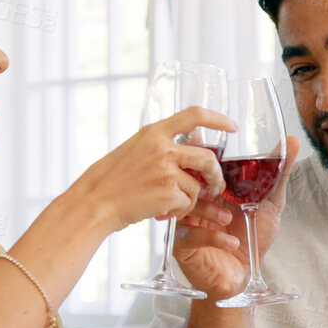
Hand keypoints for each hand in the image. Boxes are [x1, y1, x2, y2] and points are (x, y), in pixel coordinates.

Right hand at [66, 106, 235, 231]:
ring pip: (198, 186)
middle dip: (216, 175)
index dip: (218, 119)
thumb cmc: (110, 180)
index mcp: (154, 132)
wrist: (94, 203)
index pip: (194, 115)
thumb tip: (188, 143)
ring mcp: (166, 170)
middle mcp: (162, 148)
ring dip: (190, 200)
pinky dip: (178, 211)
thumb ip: (159, 146)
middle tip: (215, 186)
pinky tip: (161, 211)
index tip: (232, 126)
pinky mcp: (169, 193)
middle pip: (208, 157)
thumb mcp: (133, 150)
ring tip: (171, 205)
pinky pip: (188, 203)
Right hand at [172, 136, 299, 301]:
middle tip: (218, 186)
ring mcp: (186, 221)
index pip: (200, 161)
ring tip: (230, 218)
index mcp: (212, 187)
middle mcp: (196, 200)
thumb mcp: (271, 203)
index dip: (201, 150)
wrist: (244, 276)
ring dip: (210, 211)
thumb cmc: (253, 238)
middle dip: (203, 179)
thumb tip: (293, 140)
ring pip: (186, 205)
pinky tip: (232, 242)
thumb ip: (280, 172)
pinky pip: (190, 233)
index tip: (204, 140)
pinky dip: (213, 236)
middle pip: (187, 179)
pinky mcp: (182, 245)